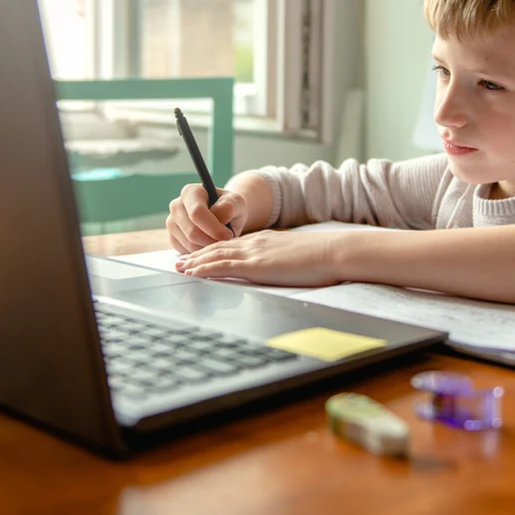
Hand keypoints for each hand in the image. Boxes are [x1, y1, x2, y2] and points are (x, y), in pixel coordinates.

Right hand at [166, 184, 247, 252]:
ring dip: (208, 248)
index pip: (197, 213)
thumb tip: (218, 218)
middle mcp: (176, 205)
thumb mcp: (236, 203)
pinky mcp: (172, 238)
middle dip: (212, 241)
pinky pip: (186, 252)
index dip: (214, 228)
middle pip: (192, 232)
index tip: (229, 235)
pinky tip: (209, 244)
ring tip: (219, 241)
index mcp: (190, 192)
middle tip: (226, 241)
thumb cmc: (229, 208)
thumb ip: (229, 206)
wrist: (224, 218)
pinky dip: (201, 253)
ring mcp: (171, 223)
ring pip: (190, 244)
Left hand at [175, 231, 343, 286]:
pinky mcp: (256, 265)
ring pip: (216, 255)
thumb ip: (283, 260)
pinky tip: (193, 273)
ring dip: (195, 262)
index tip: (200, 255)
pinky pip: (223, 266)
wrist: (333, 252)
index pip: (232, 245)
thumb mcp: (297, 256)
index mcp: (266, 240)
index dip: (213, 249)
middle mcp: (256, 243)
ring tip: (180, 267)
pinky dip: (205, 269)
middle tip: (180, 261)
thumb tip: (281, 269)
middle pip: (218, 247)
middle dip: (197, 254)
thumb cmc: (323, 258)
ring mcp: (255, 253)